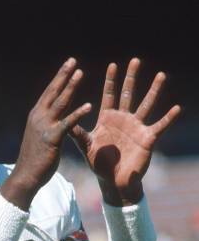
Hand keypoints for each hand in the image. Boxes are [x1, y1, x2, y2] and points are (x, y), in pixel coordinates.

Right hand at [11, 58, 91, 191]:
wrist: (26, 175)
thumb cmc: (33, 159)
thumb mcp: (38, 137)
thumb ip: (45, 126)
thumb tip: (51, 120)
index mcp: (36, 116)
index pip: (48, 93)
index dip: (58, 78)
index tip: (67, 65)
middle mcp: (38, 117)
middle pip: (53, 92)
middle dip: (63, 75)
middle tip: (73, 61)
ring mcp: (44, 126)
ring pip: (60, 102)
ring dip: (71, 87)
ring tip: (80, 73)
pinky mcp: (52, 138)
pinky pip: (68, 123)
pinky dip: (78, 113)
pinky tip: (89, 105)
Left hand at [70, 58, 180, 204]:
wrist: (113, 180)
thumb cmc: (98, 163)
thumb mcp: (86, 147)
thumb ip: (78, 134)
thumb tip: (65, 123)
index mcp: (107, 119)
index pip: (109, 95)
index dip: (111, 81)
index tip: (113, 65)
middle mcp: (123, 119)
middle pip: (128, 94)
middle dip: (131, 78)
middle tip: (135, 60)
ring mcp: (136, 127)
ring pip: (146, 105)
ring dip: (154, 90)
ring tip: (160, 75)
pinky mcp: (147, 138)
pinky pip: (159, 126)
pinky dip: (168, 118)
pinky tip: (176, 109)